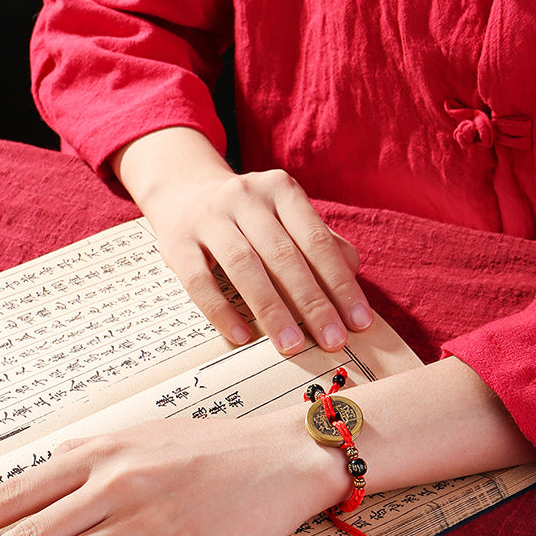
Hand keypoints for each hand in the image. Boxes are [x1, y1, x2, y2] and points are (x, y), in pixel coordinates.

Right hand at [111, 129, 372, 354]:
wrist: (183, 189)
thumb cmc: (249, 214)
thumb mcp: (285, 214)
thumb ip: (319, 241)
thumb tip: (350, 276)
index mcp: (280, 190)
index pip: (316, 241)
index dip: (340, 283)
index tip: (358, 322)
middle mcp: (245, 197)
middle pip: (283, 256)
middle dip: (312, 303)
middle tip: (333, 341)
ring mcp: (209, 218)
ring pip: (244, 266)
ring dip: (272, 309)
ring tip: (292, 345)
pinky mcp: (177, 242)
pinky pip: (200, 281)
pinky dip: (222, 311)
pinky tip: (243, 337)